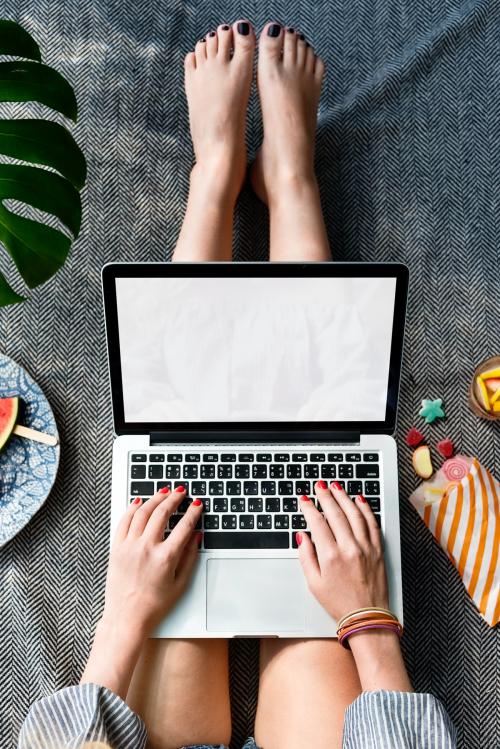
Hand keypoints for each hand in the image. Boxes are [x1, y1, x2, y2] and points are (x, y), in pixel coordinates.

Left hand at [102, 486, 202, 634]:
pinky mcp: (116, 548)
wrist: (126, 617)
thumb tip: (196, 536)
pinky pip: (124, 521)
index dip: (192, 512)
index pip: (183, 526)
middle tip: (180, 491)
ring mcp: (129, 547)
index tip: (197, 504)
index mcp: (165, 557)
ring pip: (142, 512)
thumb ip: (190, 557)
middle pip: (162, 513)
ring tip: (163, 492)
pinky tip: (139, 502)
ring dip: (154, 499)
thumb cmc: (153, 605)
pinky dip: (132, 508)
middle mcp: (146, 548)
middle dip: (174, 498)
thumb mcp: (180, 583)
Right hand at [297, 481, 387, 621]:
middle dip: (326, 496)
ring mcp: (365, 547)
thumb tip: (302, 536)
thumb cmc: (339, 603)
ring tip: (337, 487)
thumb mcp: (313, 583)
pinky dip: (365, 509)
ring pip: (354, 514)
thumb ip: (306, 557)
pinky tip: (359, 500)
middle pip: (336, 513)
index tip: (304, 500)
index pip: (317, 523)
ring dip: (344, 497)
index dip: (309, 508)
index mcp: (330, 556)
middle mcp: (349, 548)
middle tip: (320, 486)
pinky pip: (372, 523)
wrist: (367, 617)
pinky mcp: (378, 549)